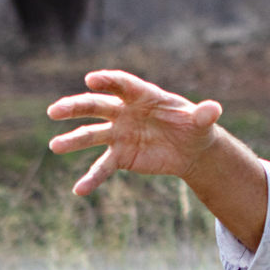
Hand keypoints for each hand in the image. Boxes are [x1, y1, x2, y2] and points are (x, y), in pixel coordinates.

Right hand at [47, 69, 224, 196]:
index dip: (107, 81)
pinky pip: (103, 167)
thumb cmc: (193, 126)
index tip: (91, 79)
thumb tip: (214, 109)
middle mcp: (124, 112)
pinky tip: (79, 190)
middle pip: (96, 106)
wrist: (190, 149)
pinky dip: (91, 178)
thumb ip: (204, 114)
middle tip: (55, 111)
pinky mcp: (121, 156)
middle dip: (75, 107)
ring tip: (55, 146)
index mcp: (143, 96)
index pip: (122, 85)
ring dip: (73, 140)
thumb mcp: (202, 121)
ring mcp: (119, 134)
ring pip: (92, 135)